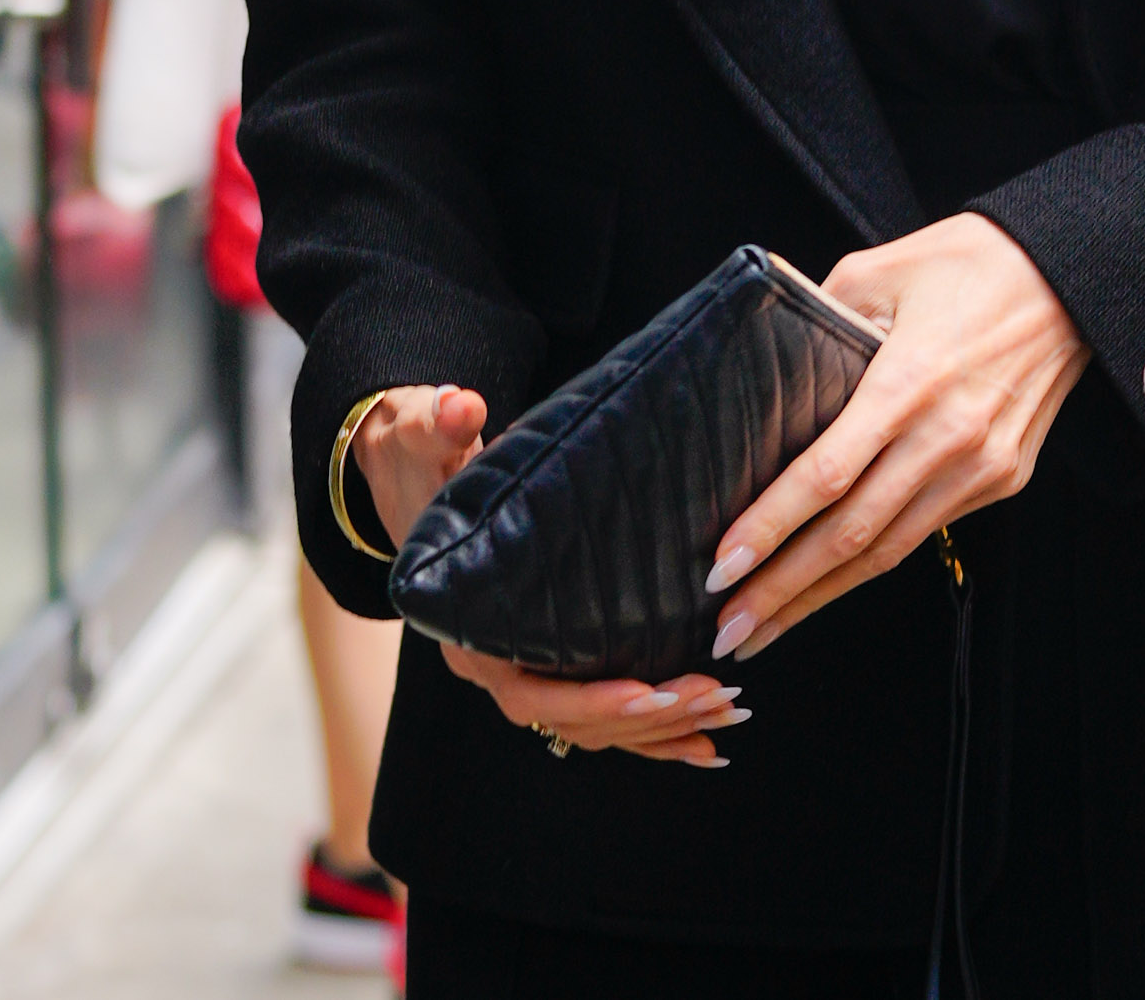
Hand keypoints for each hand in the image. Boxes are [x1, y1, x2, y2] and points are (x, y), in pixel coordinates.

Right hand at [361, 385, 754, 766]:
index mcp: (467, 626)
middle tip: (715, 694)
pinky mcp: (549, 663)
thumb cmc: (425, 457)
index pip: (529, 688)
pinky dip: (653, 734)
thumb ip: (441, 423)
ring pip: (594, 727)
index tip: (648, 689)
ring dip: (662, 729)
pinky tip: (707, 738)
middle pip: (573, 719)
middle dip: (647, 717)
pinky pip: (603, 717)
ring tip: (728, 713)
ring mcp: (520, 669)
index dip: (588, 698)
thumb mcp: (426, 435)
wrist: (416, 474)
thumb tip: (460, 407)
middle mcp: (491, 662)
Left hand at [700, 214, 1090, 661]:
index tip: (722, 567)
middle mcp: (947, 436)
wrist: (1070, 277)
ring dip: (822, 596)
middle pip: (850, 534)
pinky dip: (874, 563)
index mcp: (909, 380)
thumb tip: (768, 366)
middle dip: (782, 589)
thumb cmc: (969, 263)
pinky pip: (926, 530)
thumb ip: (819, 316)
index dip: (770, 527)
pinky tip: (833, 583)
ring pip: (889, 550)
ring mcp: (981, 466)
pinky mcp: (1004, 478)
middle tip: (727, 631)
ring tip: (767, 628)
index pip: (826, 475)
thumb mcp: (880, 268)